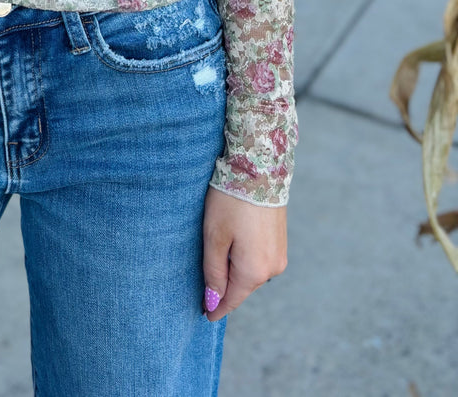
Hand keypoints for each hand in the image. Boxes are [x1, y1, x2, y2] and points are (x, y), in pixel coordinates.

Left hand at [201, 186, 286, 321]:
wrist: (259, 170)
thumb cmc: (231, 202)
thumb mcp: (214, 237)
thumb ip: (214, 273)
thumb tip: (213, 301)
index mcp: (253, 271)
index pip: (231, 300)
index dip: (216, 308)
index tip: (205, 315)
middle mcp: (272, 269)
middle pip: (241, 287)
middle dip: (224, 288)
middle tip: (204, 287)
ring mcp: (279, 256)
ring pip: (251, 273)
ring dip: (235, 272)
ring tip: (217, 259)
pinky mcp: (281, 243)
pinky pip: (260, 260)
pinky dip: (246, 259)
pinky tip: (234, 245)